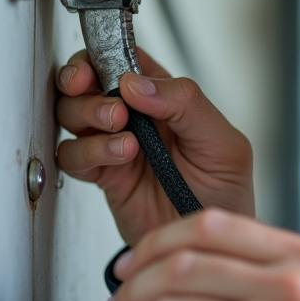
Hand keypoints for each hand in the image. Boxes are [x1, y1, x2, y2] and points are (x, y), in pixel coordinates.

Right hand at [55, 50, 253, 245]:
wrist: (212, 246)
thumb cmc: (226, 193)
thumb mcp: (223, 144)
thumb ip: (186, 105)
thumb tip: (135, 82)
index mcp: (167, 99)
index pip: (126, 59)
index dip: (105, 54)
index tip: (99, 64)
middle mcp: (137, 118)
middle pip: (88, 81)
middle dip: (84, 80)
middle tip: (108, 98)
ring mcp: (117, 145)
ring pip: (73, 114)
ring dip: (88, 114)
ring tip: (120, 127)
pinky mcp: (104, 176)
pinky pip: (74, 155)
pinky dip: (88, 151)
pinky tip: (120, 155)